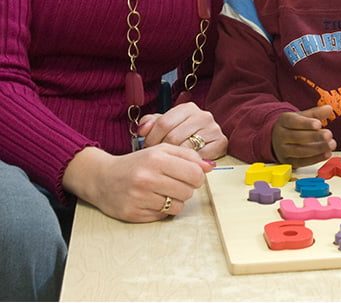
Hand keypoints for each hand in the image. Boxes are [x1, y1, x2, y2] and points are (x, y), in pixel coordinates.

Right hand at [63, 144, 212, 222]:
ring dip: (175, 200)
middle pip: (188, 192)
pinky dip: (162, 210)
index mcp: (156, 159)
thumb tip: (210, 167)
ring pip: (177, 207)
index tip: (190, 176)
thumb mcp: (161, 151)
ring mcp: (139, 198)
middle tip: (174, 183)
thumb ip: (188, 155)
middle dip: (186, 188)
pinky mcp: (133, 214)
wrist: (102, 178)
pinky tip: (152, 200)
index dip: (197, 177)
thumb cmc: (137, 163)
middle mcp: (147, 178)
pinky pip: (162, 216)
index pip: (195, 174)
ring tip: (163, 192)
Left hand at [138, 101, 226, 159]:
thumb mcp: (165, 124)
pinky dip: (190, 163)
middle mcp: (203, 115)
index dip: (152, 138)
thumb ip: (150, 123)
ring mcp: (214, 128)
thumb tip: (142, 129)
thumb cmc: (181, 133)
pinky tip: (185, 163)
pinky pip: (200, 157)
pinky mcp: (221, 142)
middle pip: (173, 137)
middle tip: (159, 158)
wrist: (206, 141)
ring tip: (171, 161)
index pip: (164, 123)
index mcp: (188, 108)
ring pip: (185, 148)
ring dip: (175, 158)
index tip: (149, 147)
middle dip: (162, 151)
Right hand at [272, 105, 335, 167]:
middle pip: (297, 137)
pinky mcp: (288, 162)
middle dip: (314, 137)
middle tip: (329, 135)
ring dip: (317, 149)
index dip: (306, 124)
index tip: (319, 124)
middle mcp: (281, 136)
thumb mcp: (301, 116)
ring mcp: (283, 150)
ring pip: (300, 151)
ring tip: (331, 145)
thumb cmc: (292, 126)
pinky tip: (326, 154)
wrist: (276, 139)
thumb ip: (315, 113)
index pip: (294, 122)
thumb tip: (329, 108)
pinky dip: (316, 159)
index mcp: (284, 121)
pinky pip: (302, 162)